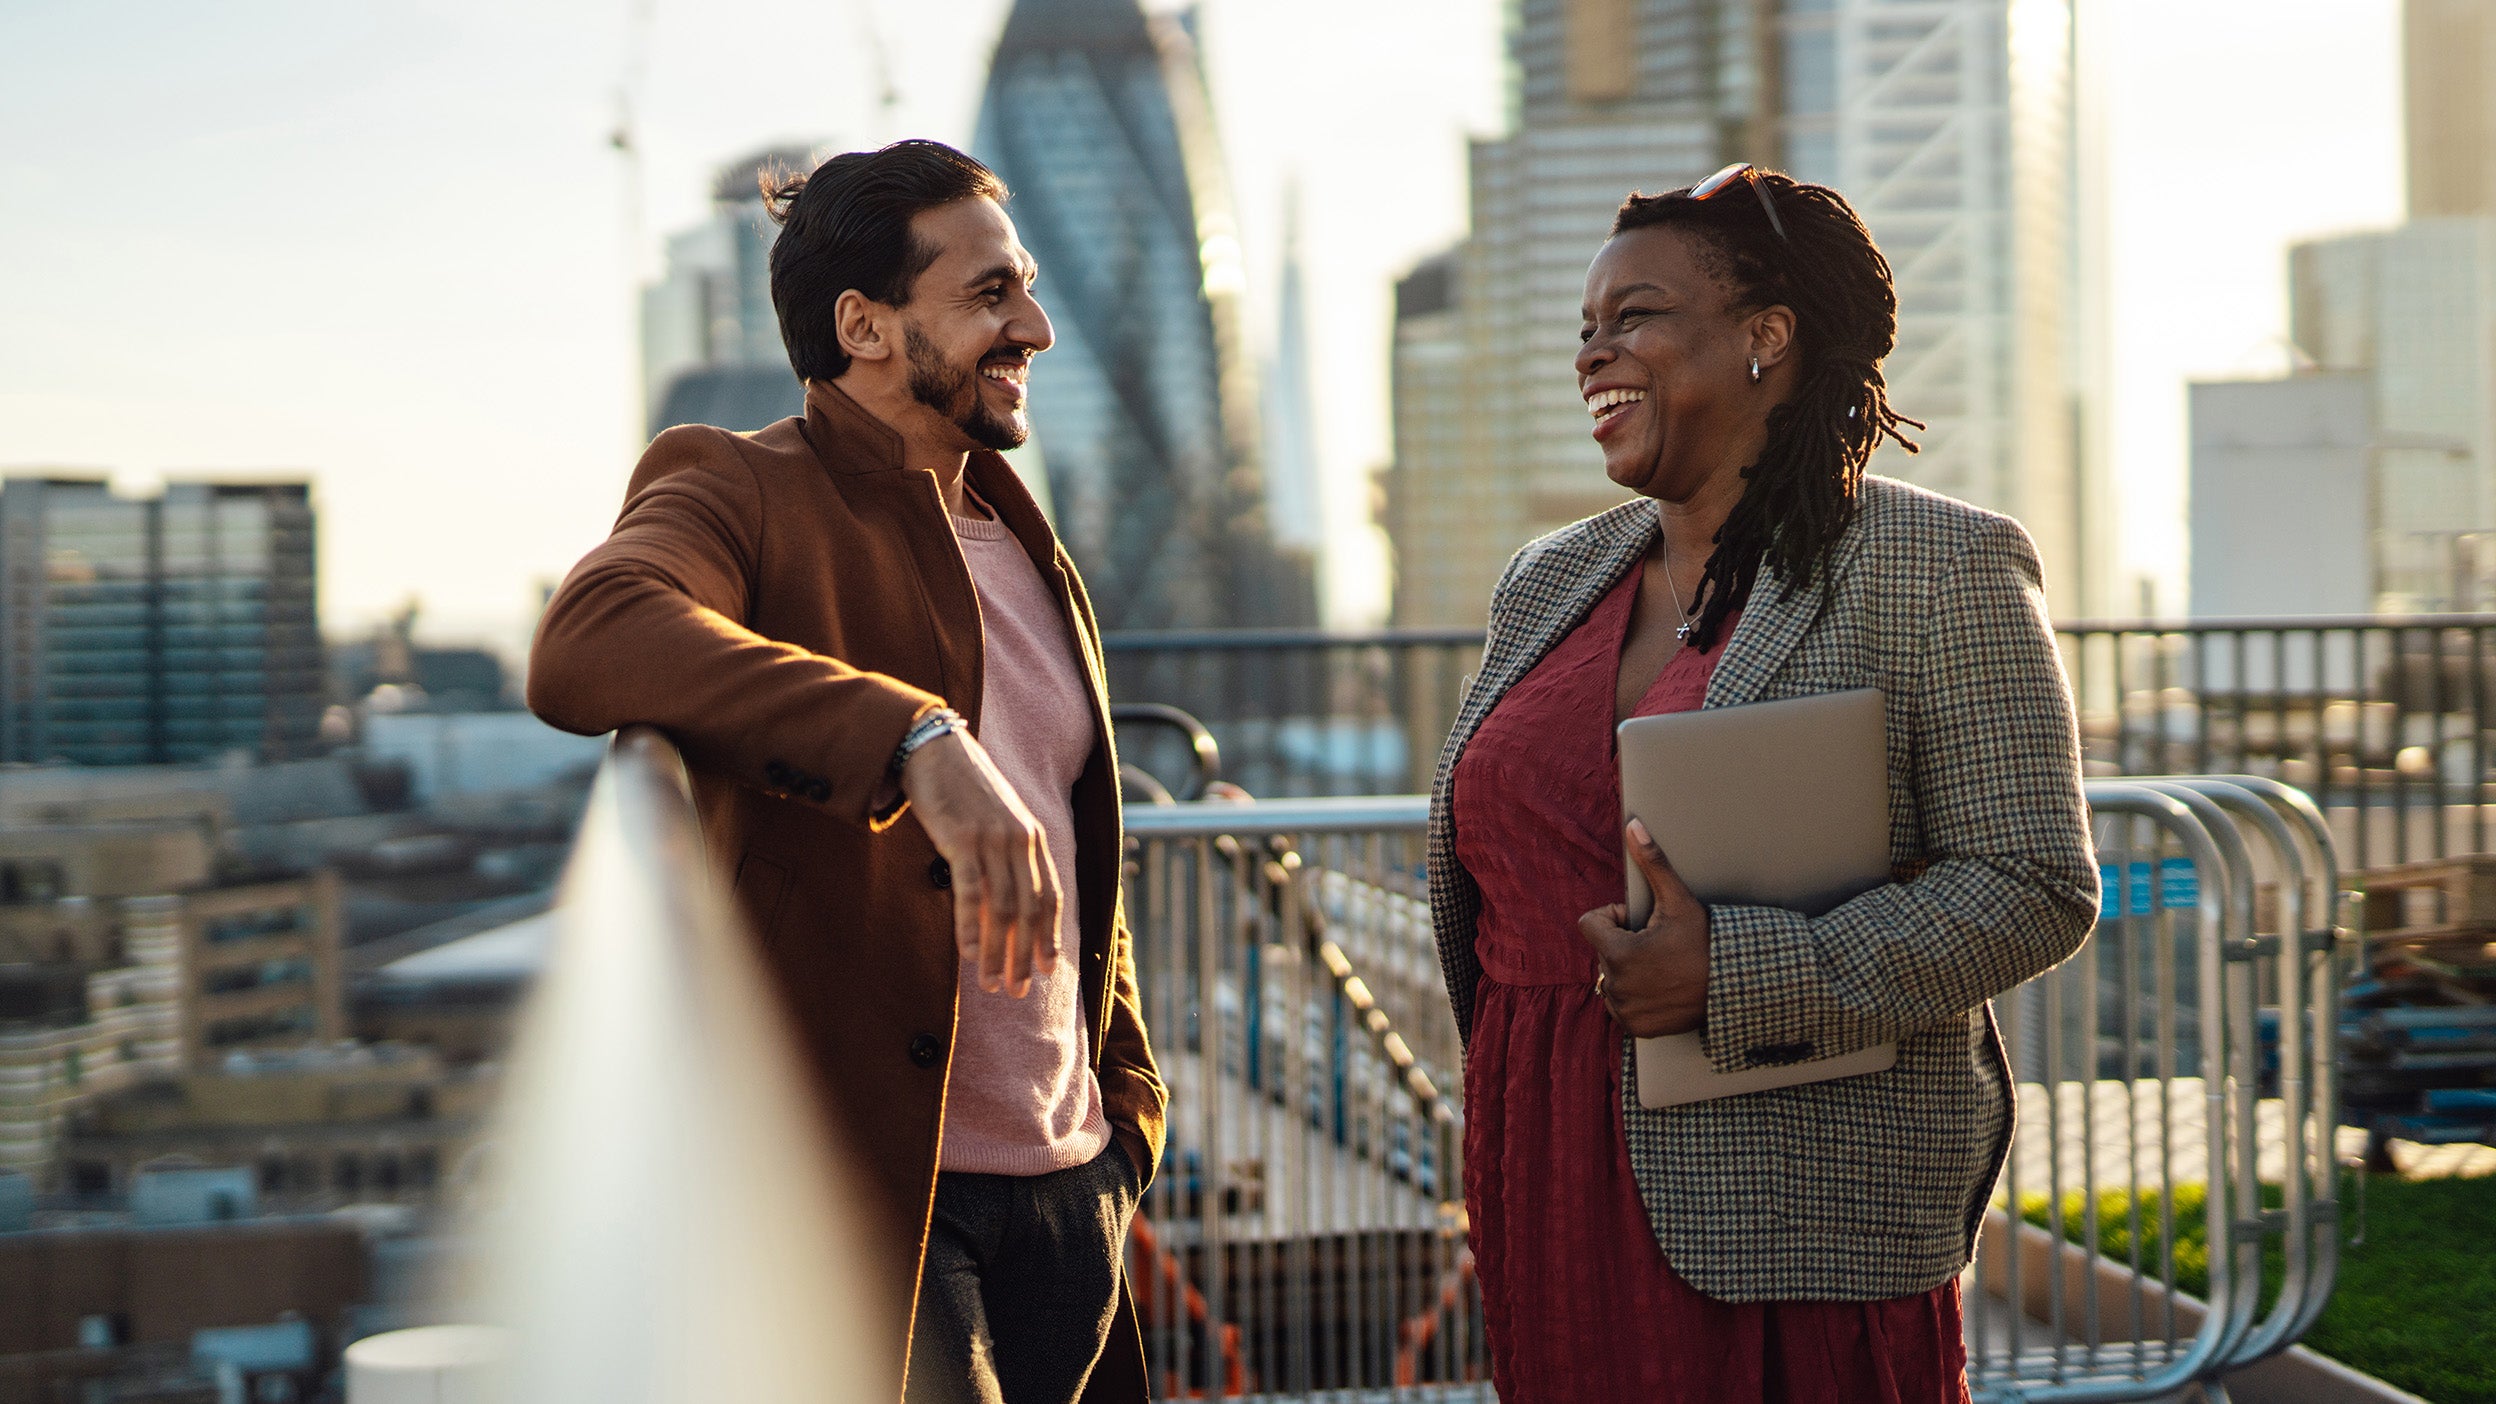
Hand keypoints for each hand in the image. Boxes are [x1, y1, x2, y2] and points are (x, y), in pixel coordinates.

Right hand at [900, 729, 1060, 996]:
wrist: (933, 747)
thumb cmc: (961, 787)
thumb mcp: (996, 818)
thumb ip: (1007, 851)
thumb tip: (1007, 895)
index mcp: (1032, 837)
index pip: (1050, 897)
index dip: (1050, 936)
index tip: (1049, 970)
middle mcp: (1020, 840)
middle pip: (1031, 910)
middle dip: (1027, 956)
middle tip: (1020, 991)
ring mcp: (993, 840)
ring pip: (1004, 909)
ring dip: (1000, 953)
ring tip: (994, 984)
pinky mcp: (962, 839)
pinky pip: (971, 894)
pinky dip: (971, 929)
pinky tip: (970, 956)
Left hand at [1577, 818, 1710, 1036]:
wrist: (1734, 987)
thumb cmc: (1707, 942)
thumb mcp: (1678, 901)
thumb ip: (1652, 863)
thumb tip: (1633, 826)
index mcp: (1618, 952)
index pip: (1589, 924)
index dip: (1613, 918)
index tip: (1639, 922)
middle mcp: (1616, 985)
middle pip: (1602, 951)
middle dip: (1623, 944)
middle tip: (1658, 946)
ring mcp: (1625, 1009)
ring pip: (1609, 978)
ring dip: (1626, 970)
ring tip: (1661, 968)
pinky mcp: (1635, 1027)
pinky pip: (1620, 1005)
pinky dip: (1634, 996)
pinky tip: (1661, 988)